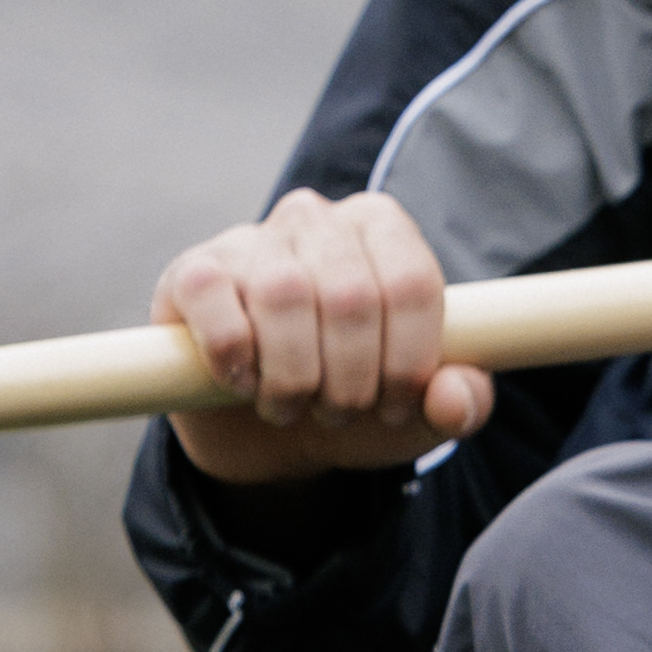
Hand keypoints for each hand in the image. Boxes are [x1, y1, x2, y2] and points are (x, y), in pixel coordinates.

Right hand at [151, 186, 482, 483]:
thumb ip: (460, 404)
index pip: (412, 282)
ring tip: (291, 406)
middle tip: (338, 413)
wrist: (266, 432)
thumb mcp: (418, 411)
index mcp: (382, 229)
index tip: (394, 406)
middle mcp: (316, 219)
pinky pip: (214, 300)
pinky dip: (233, 357)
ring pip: (285, 296)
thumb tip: (453, 399)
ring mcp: (250, 240)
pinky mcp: (191, 271)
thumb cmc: (352, 398)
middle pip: (352, 295)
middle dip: (351, 380)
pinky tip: (242, 383)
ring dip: (292, 377)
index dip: (409, 361)